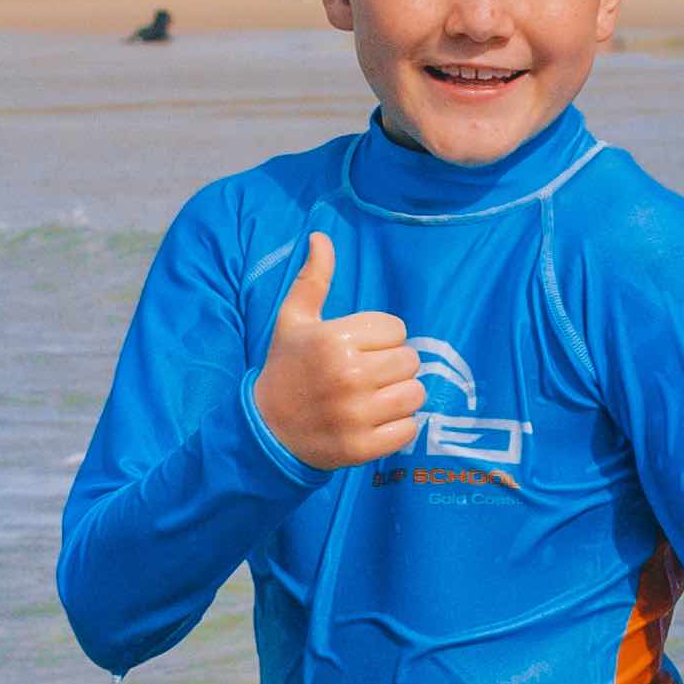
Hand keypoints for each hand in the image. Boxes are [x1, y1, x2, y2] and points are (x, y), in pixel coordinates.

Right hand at [250, 231, 424, 469]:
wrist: (267, 430)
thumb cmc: (286, 367)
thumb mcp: (293, 320)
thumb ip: (313, 279)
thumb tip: (321, 236)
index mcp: (335, 340)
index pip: (397, 329)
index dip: (382, 338)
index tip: (359, 349)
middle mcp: (348, 376)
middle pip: (410, 360)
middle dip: (393, 366)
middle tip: (367, 375)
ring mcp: (357, 415)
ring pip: (415, 394)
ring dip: (400, 395)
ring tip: (375, 397)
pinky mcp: (363, 447)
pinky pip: (409, 428)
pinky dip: (398, 426)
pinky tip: (374, 421)